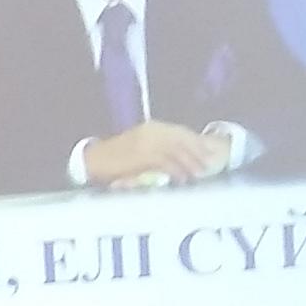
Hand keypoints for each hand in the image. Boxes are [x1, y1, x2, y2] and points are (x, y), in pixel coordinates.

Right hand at [83, 120, 234, 187]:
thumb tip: (180, 156)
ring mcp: (146, 142)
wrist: (95, 158)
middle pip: (182, 140)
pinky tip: (182, 178)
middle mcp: (151, 131)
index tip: (210, 151)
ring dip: (190, 162)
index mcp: (152, 127)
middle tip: (210, 163)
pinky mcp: (141, 155)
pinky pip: (164, 162)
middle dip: (198, 151)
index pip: (180, 132)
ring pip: (176, 150)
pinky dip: (175, 170)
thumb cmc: (118, 156)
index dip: (196, 142)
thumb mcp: (141, 146)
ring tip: (200, 173)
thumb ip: (160, 148)